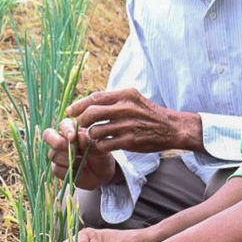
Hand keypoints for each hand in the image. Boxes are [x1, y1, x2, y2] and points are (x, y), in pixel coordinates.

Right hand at [41, 119, 118, 189]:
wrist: (102, 174)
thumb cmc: (100, 155)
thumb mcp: (99, 147)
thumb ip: (90, 141)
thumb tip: (80, 136)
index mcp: (72, 130)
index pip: (63, 124)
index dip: (66, 129)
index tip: (73, 137)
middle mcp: (62, 140)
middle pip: (48, 135)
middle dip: (57, 141)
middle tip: (69, 148)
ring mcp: (58, 154)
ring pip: (53, 154)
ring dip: (68, 159)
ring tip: (83, 163)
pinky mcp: (57, 168)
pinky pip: (56, 169)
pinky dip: (67, 171)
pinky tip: (78, 170)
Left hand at [67, 89, 200, 155]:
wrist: (171, 128)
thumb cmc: (148, 114)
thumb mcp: (133, 99)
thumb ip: (113, 100)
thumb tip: (89, 103)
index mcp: (125, 95)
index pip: (95, 98)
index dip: (79, 105)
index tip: (70, 111)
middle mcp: (126, 108)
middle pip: (91, 114)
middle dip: (82, 121)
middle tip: (80, 126)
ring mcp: (127, 125)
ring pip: (96, 131)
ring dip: (92, 135)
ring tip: (96, 136)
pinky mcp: (130, 141)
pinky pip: (105, 145)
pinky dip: (101, 146)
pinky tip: (105, 144)